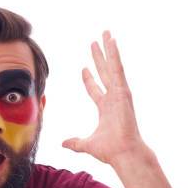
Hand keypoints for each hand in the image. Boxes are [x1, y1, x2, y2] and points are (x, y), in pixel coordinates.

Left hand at [62, 30, 147, 166]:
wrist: (124, 153)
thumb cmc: (110, 151)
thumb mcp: (87, 145)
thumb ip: (75, 143)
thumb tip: (63, 143)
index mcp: (106, 108)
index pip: (95, 89)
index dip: (89, 79)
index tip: (84, 68)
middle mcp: (114, 98)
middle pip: (104, 73)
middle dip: (99, 57)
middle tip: (95, 42)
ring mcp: (120, 94)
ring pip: (112, 66)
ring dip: (108, 50)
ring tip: (105, 34)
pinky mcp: (123, 92)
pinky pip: (117, 69)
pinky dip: (114, 55)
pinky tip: (112, 42)